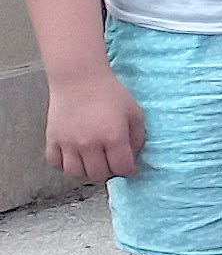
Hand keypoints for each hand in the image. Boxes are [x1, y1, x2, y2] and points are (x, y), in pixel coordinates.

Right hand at [40, 70, 141, 187]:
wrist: (80, 79)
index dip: (128, 170)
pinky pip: (55, 163)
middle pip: (99, 175)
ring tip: (93, 163)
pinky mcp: (52, 139)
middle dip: (108, 172)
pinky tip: (74, 158)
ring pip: (76, 174)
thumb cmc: (109, 93)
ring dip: (87, 172)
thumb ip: (137, 138)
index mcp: (113, 137)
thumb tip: (132, 157)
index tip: (127, 165)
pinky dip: (64, 165)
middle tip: (110, 164)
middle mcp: (89, 143)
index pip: (122, 169)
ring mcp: (68, 143)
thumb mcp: (135, 113)